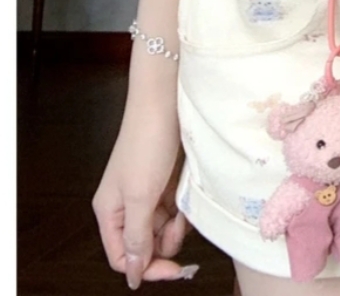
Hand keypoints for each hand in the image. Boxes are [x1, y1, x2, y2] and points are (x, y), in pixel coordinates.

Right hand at [92, 90, 196, 287]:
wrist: (165, 102)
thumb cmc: (147, 143)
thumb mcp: (141, 195)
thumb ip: (138, 236)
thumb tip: (132, 276)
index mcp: (109, 211)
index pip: (122, 257)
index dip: (146, 267)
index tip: (173, 270)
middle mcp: (126, 205)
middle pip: (145, 244)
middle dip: (165, 243)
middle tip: (181, 228)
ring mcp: (147, 192)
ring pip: (164, 227)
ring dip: (178, 225)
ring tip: (186, 208)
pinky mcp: (166, 180)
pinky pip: (175, 208)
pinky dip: (185, 208)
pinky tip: (190, 197)